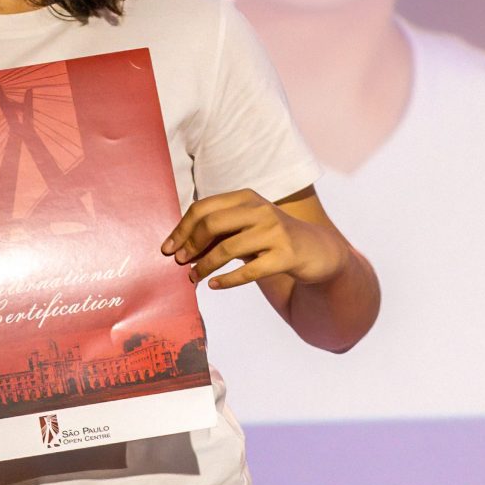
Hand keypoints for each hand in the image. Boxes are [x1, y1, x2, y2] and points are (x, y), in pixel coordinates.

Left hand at [162, 190, 346, 291]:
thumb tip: (180, 247)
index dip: (182, 229)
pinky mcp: (285, 256)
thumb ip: (219, 233)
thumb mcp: (245, 229)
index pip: (204, 207)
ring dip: (204, 266)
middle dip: (190, 245)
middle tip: (180, 262)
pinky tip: (214, 285)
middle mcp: (260, 210)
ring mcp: (274, 232)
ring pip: (227, 249)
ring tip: (193, 278)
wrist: (317, 250)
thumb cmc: (271, 240)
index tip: (168, 248)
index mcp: (246, 198)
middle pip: (212, 223)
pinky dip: (227, 280)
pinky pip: (249, 271)